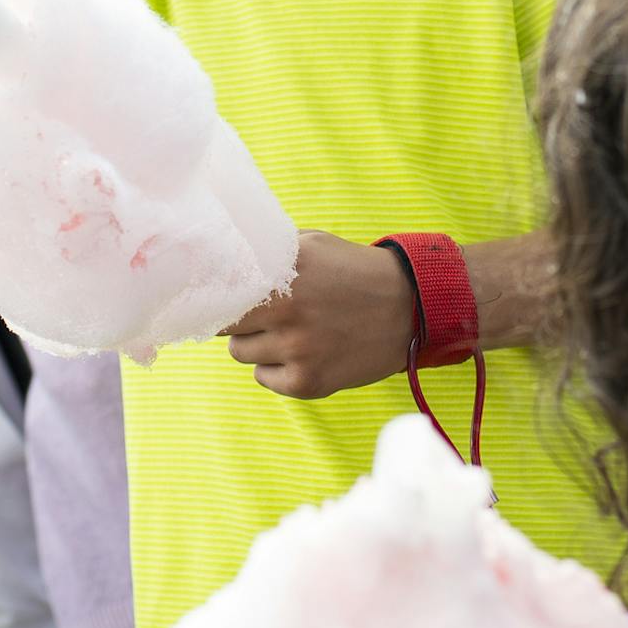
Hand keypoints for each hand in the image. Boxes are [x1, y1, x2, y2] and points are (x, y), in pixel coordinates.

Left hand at [222, 231, 415, 399]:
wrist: (411, 309)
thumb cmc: (355, 272)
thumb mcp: (314, 245)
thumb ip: (270, 251)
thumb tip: (224, 257)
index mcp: (284, 271)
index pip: (220, 290)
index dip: (217, 295)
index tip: (218, 297)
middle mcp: (288, 310)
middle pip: (225, 324)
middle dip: (238, 319)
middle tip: (262, 315)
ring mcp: (297, 349)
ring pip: (241, 353)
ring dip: (258, 344)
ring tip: (290, 332)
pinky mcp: (307, 382)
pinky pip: (264, 378)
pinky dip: (277, 369)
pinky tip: (304, 353)